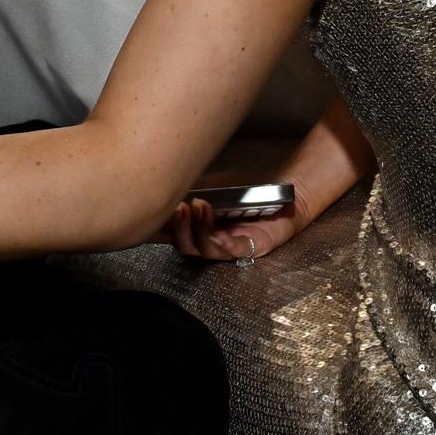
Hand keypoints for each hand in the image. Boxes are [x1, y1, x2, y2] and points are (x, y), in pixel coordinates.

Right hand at [166, 195, 300, 262]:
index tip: (151, 212)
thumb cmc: (248, 186)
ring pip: (205, 250)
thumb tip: (163, 184)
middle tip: (178, 207)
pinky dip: (222, 242)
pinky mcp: (251, 248)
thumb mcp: (213, 183)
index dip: (159, 228)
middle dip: (177, 228)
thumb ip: (189, 187)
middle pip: (184, 244)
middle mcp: (210, 239)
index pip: (171, 232)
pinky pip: (233, 251)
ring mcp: (229, 246)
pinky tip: (217, 227)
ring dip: (198, 229)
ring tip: (199, 206)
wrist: (284, 187)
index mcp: (197, 226)